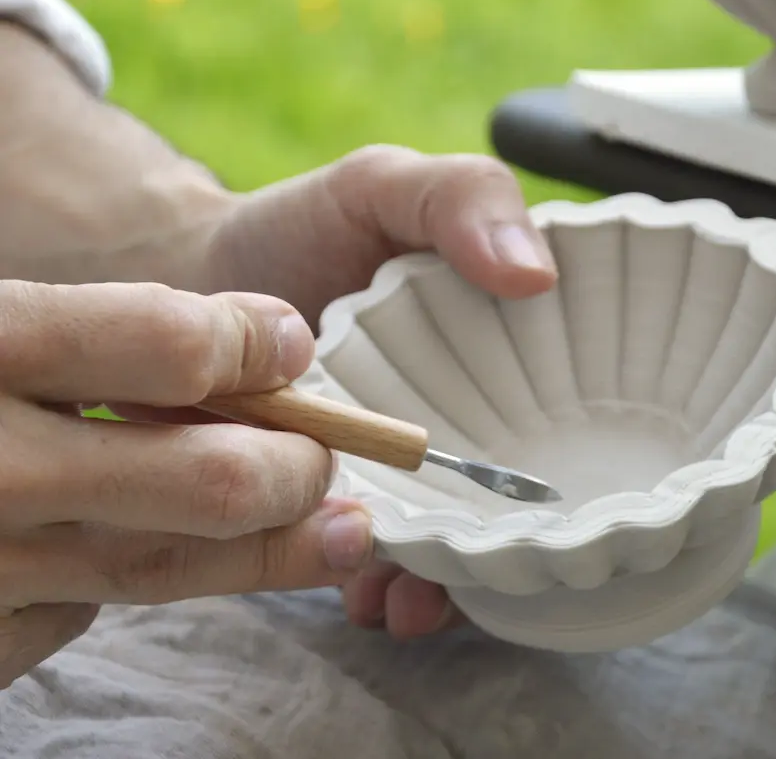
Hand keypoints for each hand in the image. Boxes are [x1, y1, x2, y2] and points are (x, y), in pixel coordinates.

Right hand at [0, 281, 371, 689]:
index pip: (163, 342)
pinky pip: (85, 605)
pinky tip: (172, 550)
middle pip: (198, 479)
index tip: (290, 342)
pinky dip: (139, 574)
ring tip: (340, 534)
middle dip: (291, 468)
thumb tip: (267, 348)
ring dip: (268, 550)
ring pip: (165, 562)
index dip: (248, 341)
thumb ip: (106, 332)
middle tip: (328, 458)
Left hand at [199, 146, 557, 638]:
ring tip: (412, 595)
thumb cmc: (299, 227)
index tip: (560, 491)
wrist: (187, 277)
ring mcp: (396, 465)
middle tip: (487, 563)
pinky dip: (370, 579)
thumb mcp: (384, 187)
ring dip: (442, 580)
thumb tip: (538, 277)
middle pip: (512, 489)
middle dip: (508, 540)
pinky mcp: (332, 501)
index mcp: (497, 345)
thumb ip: (464, 199)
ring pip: (446, 539)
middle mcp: (460, 413)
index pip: (568, 398)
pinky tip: (365, 590)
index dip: (582, 446)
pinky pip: (365, 555)